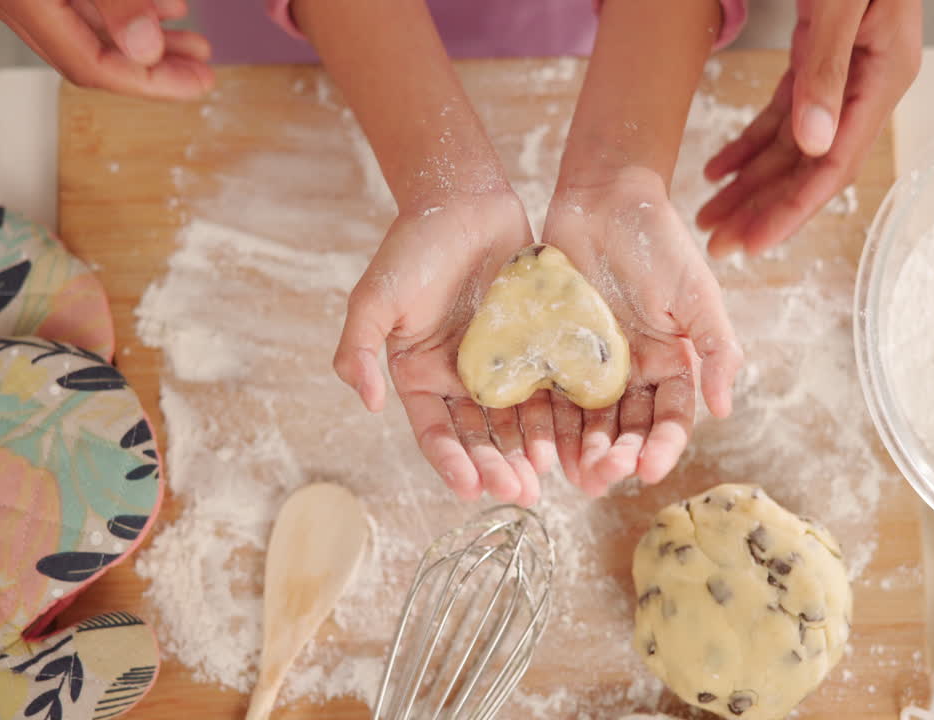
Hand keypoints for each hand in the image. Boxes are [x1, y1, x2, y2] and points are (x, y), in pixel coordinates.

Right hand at [0, 0, 213, 99]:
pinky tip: (161, 4)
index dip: (151, 82)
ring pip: (91, 23)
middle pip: (94, 51)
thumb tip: (147, 48)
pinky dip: (121, 6)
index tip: (198, 84)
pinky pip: (78, 0)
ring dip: (146, 35)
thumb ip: (110, 0)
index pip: (91, 66)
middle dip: (156, 66)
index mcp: (20, 2)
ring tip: (192, 42)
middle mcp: (17, 0)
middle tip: (203, 72)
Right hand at [334, 191, 556, 506]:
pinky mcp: (538, 347)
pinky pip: (551, 387)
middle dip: (497, 467)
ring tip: (546, 477)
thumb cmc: (413, 248)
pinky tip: (573, 438)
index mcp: (420, 377)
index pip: (435, 432)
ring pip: (518, 421)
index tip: (470, 488)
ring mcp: (503, 366)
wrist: (464, 200)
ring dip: (530, 452)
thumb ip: (360, 350)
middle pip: (481, 436)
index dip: (451, 462)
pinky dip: (560, 416)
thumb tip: (366, 403)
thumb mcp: (374, 299)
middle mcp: (461, 381)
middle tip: (520, 494)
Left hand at [544, 168, 742, 496]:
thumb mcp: (697, 296)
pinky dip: (545, 422)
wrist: (604, 197)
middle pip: (626, 428)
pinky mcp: (551, 351)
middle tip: (601, 477)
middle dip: (616, 456)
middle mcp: (630, 373)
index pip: (670, 418)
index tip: (648, 471)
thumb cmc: (658, 242)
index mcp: (669, 363)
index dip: (662, 447)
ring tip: (572, 475)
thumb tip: (724, 409)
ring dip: (581, 451)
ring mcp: (587, 365)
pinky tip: (537, 445)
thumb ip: (717, 351)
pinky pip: (548, 394)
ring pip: (586, 422)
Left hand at [696, 0, 921, 254]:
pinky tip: (719, 168)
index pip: (835, 163)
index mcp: (884, 76)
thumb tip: (814, 148)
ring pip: (793, 146)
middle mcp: (869, 84)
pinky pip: (784, 115)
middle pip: (811, 166)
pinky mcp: (820, 60)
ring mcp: (846, 74)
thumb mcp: (841, 2)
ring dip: (751, 183)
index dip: (792, 209)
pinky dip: (751, 143)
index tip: (752, 243)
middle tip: (718, 244)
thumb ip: (827, 68)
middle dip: (763, 207)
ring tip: (709, 216)